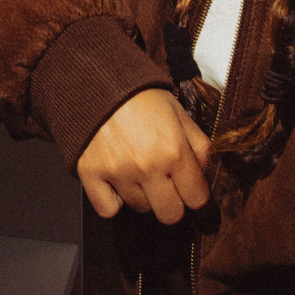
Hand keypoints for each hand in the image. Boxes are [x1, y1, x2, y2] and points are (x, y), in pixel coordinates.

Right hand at [76, 87, 211, 223]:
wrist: (96, 80)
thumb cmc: (139, 95)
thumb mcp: (178, 112)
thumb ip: (198, 144)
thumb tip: (203, 171)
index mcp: (174, 151)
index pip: (197, 199)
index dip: (199, 200)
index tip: (194, 197)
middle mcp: (148, 166)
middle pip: (170, 215)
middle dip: (173, 203)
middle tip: (166, 186)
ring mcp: (118, 173)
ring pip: (140, 208)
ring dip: (142, 196)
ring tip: (137, 171)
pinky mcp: (91, 174)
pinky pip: (107, 209)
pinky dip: (113, 201)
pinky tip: (117, 183)